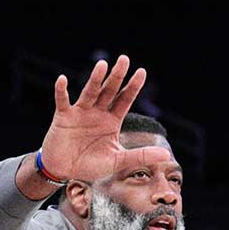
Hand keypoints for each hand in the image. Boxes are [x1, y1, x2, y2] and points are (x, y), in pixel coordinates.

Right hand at [41, 56, 169, 182]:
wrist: (65, 171)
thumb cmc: (91, 164)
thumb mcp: (118, 161)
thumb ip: (141, 156)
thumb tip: (167, 156)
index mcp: (112, 121)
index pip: (125, 100)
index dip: (133, 86)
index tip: (142, 71)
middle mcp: (97, 113)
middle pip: (109, 91)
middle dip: (117, 76)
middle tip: (124, 59)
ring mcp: (80, 113)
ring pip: (90, 92)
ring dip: (96, 79)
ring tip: (103, 64)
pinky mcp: (63, 117)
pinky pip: (62, 101)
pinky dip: (61, 91)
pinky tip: (62, 80)